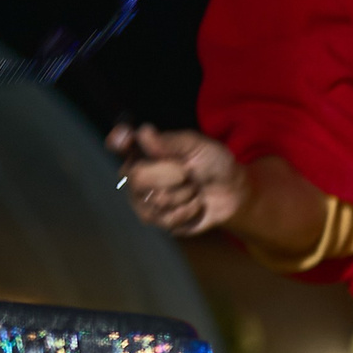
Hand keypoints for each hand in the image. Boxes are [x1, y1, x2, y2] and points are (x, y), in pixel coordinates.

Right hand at [107, 125, 250, 236]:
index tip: (124, 140)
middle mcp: (137, 173)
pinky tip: (194, 205)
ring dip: (184, 195)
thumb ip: (172, 141)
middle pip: (136, 177)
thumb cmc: (214, 164)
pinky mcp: (157, 220)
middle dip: (172, 176)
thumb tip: (144, 133)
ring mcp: (144, 198)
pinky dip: (188, 211)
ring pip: (155, 199)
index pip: (119, 143)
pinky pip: (167, 218)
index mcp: (144, 150)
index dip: (119, 140)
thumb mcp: (199, 146)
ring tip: (193, 190)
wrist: (233, 193)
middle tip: (188, 174)